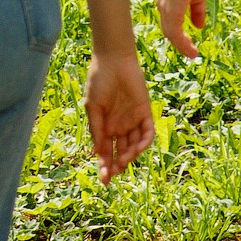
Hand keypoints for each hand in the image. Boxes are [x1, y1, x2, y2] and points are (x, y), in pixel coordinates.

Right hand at [84, 50, 155, 179]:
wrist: (113, 60)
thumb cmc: (99, 81)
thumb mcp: (93, 107)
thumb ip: (97, 129)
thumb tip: (96, 152)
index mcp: (106, 127)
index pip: (106, 152)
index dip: (105, 166)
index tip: (103, 180)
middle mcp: (120, 127)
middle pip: (121, 152)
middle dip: (117, 165)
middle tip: (112, 174)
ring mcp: (133, 121)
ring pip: (134, 146)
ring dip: (129, 156)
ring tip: (122, 162)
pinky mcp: (145, 113)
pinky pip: (147, 133)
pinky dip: (143, 143)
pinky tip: (136, 150)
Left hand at [156, 0, 208, 58]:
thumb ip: (197, 12)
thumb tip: (198, 27)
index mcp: (167, 2)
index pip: (170, 24)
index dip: (179, 36)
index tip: (189, 44)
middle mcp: (163, 6)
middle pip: (169, 31)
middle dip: (180, 44)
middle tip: (191, 53)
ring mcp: (165, 9)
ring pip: (171, 34)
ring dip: (182, 46)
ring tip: (192, 54)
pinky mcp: (171, 10)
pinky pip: (175, 32)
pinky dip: (182, 43)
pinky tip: (191, 49)